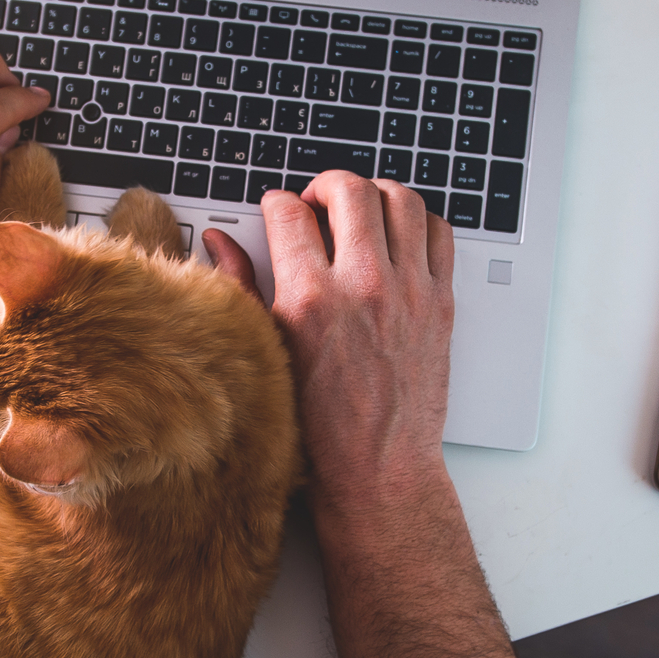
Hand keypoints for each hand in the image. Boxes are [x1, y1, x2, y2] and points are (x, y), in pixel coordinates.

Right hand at [209, 174, 520, 657]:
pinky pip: (439, 232)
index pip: (288, 212)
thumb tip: (219, 243)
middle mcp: (363, 287)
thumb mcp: (264, 355)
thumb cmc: (317, 429)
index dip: (275, 206)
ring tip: (359, 212)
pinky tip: (398, 236)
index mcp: (309, 300)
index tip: (276, 215)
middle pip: (348, 190)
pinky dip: (418, 222)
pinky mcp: (439, 303)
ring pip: (400, 199)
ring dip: (375, 194)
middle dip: (325, 186)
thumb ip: (239, 289)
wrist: (378, 471)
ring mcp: (408, 291)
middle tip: (316, 203)